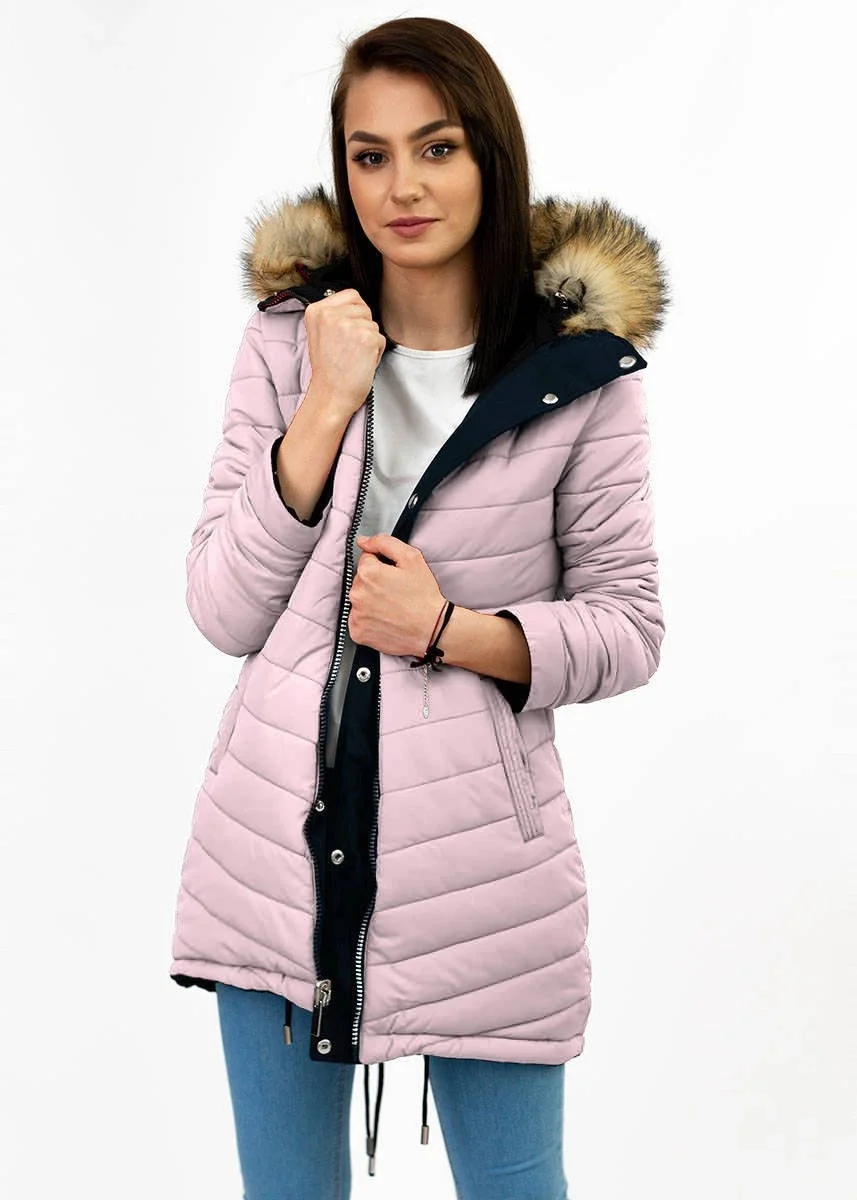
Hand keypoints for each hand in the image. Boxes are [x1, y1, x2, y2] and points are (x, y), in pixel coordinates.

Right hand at [304, 288, 386, 417]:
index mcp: (316, 310)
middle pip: (364, 308)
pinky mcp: (367, 338)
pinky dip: (376, 353)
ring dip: (369, 341)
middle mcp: (330, 314)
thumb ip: (333, 315)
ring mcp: (349, 325)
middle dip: (362, 327)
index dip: (355, 314)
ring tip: (353, 356)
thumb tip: (356, 304)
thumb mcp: (320, 334)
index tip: (345, 334)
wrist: (330, 396)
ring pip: (373, 324)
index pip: (351, 295)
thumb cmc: (328, 370)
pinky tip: (361, 363)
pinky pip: (381, 339)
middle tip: (348, 349)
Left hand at [348, 534, 445, 657]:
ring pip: (359, 600)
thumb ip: (384, 542)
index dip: (382, 566)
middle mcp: (357, 593)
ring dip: (370, 602)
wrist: (433, 628)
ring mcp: (356, 615)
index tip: (394, 577)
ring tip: (392, 608)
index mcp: (368, 572)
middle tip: (395, 593)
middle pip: (360, 581)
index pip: (366, 560)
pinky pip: (358, 621)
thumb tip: (363, 541)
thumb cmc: (424, 595)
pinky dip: (368, 620)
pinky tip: (385, 620)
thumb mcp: (411, 558)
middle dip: (375, 583)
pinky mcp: (357, 632)